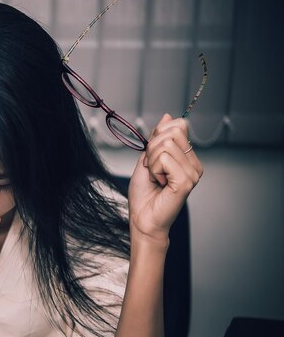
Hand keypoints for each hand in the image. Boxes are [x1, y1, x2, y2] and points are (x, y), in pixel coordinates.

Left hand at [128, 113, 202, 243]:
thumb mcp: (146, 159)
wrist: (142, 220)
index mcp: (187, 158)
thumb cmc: (144, 195)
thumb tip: (168, 117)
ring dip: (151, 162)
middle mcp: (194, 165)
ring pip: (164, 145)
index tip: (152, 156)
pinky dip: (154, 170)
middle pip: (171, 132)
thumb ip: (157, 139)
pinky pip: (164, 159)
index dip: (158, 136)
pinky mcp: (186, 181)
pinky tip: (159, 183)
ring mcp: (192, 173)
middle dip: (152, 149)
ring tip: (156, 178)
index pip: (178, 126)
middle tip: (152, 169)